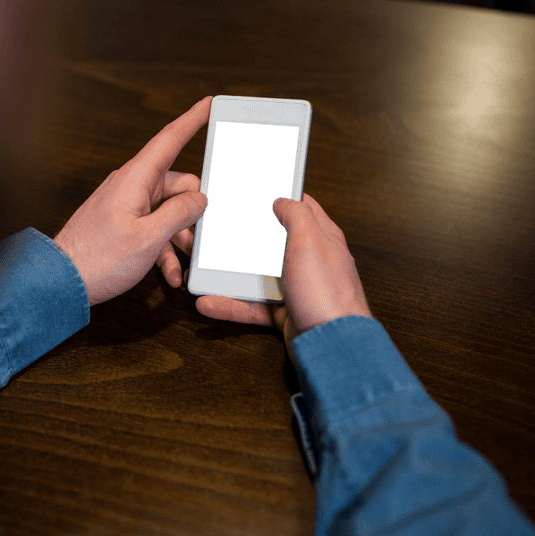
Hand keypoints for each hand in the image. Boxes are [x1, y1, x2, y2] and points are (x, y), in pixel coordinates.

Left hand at [54, 98, 210, 305]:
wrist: (62, 280)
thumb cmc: (97, 259)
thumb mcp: (148, 238)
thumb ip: (179, 214)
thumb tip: (200, 199)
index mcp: (135, 179)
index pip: (169, 139)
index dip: (192, 120)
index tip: (209, 103)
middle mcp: (131, 186)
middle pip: (177, 183)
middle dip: (193, 209)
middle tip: (200, 234)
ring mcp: (126, 205)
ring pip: (168, 210)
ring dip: (179, 236)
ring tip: (182, 262)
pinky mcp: (123, 223)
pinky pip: (153, 228)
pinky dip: (164, 248)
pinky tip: (169, 272)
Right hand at [195, 194, 370, 359]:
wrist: (332, 344)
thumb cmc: (328, 292)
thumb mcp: (310, 240)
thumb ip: (295, 214)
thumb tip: (282, 198)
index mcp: (320, 237)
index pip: (300, 208)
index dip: (278, 196)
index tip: (253, 191)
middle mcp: (308, 261)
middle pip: (270, 241)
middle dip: (244, 235)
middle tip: (216, 227)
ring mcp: (295, 287)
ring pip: (255, 275)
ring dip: (229, 272)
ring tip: (202, 266)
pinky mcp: (283, 312)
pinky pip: (251, 306)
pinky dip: (230, 305)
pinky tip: (208, 301)